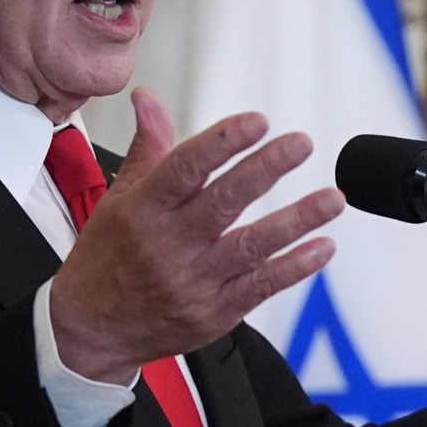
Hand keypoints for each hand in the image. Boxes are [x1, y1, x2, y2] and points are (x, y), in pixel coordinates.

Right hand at [51, 90, 340, 382]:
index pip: (184, 168)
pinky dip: (295, 267)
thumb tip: (148, 97)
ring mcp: (194, 281)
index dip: (222, 143)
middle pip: (223, 202)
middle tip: (301, 144)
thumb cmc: (108, 256)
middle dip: (265, 169)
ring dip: (296, 221)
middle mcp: (169, 244)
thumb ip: (148, 148)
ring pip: (251, 246)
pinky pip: (261, 287)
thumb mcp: (119, 199)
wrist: (93, 329)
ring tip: (333, 198)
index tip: (257, 121)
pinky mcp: (216, 312)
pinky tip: (323, 246)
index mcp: (144, 209)